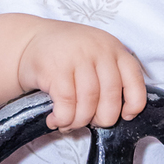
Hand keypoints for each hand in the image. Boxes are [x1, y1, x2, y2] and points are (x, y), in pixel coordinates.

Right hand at [18, 23, 147, 129]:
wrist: (29, 39)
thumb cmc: (67, 55)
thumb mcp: (95, 55)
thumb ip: (110, 76)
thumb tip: (119, 114)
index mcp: (114, 49)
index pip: (134, 79)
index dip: (134, 103)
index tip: (126, 116)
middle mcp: (98, 50)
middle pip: (111, 97)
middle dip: (102, 119)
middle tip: (91, 122)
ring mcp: (76, 57)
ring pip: (88, 103)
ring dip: (79, 122)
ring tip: (69, 123)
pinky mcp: (55, 69)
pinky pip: (66, 105)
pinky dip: (63, 119)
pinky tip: (56, 120)